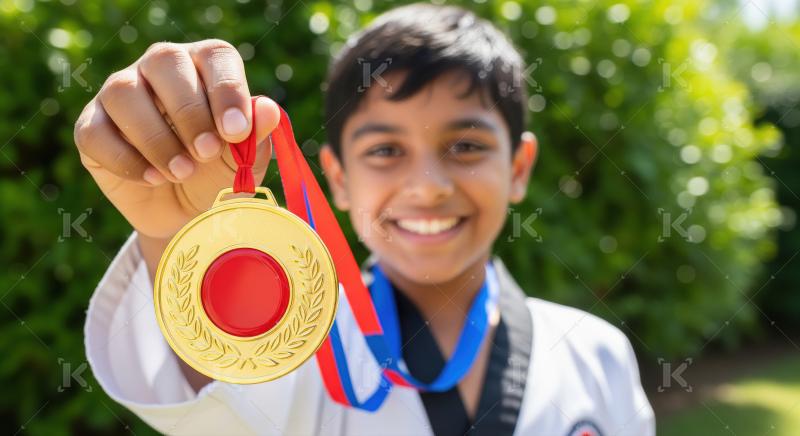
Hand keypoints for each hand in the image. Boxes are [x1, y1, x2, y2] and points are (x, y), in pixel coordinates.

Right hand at [74, 39, 279, 240]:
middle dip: (189, 111)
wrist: (185, 213)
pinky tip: (153, 179)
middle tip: (206, 152)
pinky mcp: (92, 127)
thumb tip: (268, 109)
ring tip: (182, 172)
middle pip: (164, 61)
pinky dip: (126, 160)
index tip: (236, 131)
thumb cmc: (219, 174)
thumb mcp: (244, 160)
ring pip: (124, 93)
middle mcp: (159, 69)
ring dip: (156, 137)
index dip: (227, 90)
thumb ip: (256, 134)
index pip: (215, 56)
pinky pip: (96, 132)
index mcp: (204, 65)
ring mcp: (121, 93)